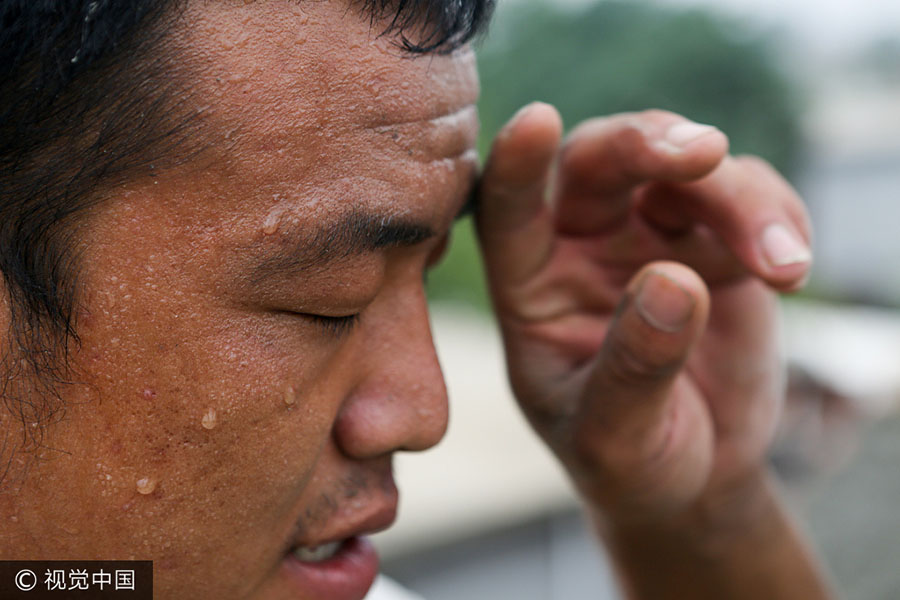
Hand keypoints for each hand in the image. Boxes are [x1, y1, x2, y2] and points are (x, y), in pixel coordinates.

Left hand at [475, 103, 811, 530]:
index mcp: (529, 287)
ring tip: (779, 266)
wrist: (693, 477)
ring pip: (683, 170)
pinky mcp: (714, 241)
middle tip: (704, 153)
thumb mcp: (616, 440)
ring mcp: (649, 237)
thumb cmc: (628, 462)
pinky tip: (792, 270)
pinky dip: (777, 217)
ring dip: (738, 199)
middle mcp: (581, 247)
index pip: (508, 214)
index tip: (535, 121)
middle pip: (598, 161)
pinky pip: (747, 195)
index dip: (515, 166)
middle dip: (646, 145)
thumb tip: (675, 280)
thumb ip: (635, 368)